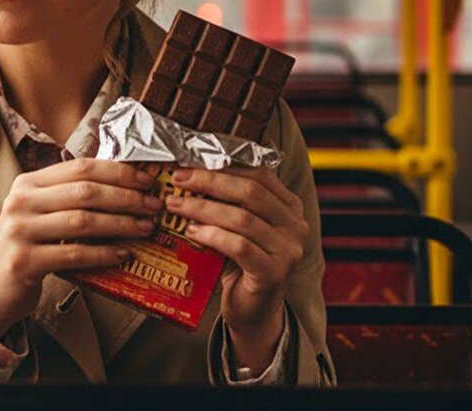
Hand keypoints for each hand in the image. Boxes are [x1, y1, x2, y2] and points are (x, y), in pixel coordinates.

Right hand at [0, 158, 161, 335]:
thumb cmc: (25, 247)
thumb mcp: (39, 213)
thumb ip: (67, 196)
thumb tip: (123, 185)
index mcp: (27, 183)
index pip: (80, 167)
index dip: (118, 171)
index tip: (146, 180)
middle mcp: (21, 202)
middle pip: (85, 191)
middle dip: (126, 197)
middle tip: (153, 206)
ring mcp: (20, 231)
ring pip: (83, 221)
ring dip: (121, 224)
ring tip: (145, 228)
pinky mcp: (25, 261)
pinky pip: (75, 254)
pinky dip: (104, 253)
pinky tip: (123, 253)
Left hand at [164, 166, 308, 371]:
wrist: (252, 309)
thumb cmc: (240, 262)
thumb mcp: (238, 226)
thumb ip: (228, 201)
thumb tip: (189, 171)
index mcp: (289, 207)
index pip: (258, 174)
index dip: (222, 166)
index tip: (188, 164)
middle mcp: (296, 226)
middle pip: (250, 192)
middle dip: (209, 182)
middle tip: (178, 180)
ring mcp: (288, 251)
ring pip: (242, 219)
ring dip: (203, 208)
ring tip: (175, 205)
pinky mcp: (274, 273)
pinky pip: (239, 246)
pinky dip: (212, 235)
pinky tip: (191, 231)